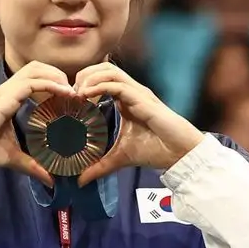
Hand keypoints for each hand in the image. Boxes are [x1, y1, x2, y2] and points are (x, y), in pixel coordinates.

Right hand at [0, 61, 76, 182]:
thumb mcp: (14, 158)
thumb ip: (34, 165)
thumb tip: (50, 180)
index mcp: (8, 98)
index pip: (33, 78)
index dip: (54, 82)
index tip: (71, 97)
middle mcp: (6, 90)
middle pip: (36, 67)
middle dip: (57, 74)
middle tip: (74, 92)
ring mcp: (5, 92)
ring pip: (35, 70)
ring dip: (56, 77)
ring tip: (72, 92)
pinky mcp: (5, 98)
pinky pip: (32, 83)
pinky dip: (51, 85)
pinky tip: (66, 94)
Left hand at [68, 62, 205, 182]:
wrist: (179, 154)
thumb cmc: (155, 151)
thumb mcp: (120, 158)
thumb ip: (99, 166)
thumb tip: (80, 180)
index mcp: (126, 99)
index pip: (101, 78)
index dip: (83, 83)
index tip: (69, 100)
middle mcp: (131, 91)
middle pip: (103, 67)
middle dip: (83, 75)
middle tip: (70, 94)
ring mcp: (137, 93)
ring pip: (109, 70)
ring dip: (89, 78)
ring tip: (77, 93)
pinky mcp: (142, 98)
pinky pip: (117, 84)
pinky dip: (99, 86)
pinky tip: (86, 97)